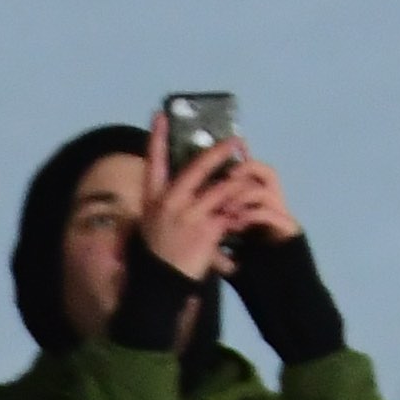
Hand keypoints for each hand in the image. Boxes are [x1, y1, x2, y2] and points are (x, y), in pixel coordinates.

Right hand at [133, 136, 268, 288]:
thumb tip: (176, 185)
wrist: (161, 284)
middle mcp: (170, 202)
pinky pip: (229, 213)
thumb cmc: (156, 254)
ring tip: (250, 174)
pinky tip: (248, 209)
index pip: (153, 162)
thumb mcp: (149, 224)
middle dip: (218, 152)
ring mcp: (189, 215)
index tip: (161, 114)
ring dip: (238, 183)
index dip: (158, 137)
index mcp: (152, 199)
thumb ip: (163, 203)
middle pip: (197, 168)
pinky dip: (239, 210)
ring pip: (221, 189)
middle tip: (234, 141)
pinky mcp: (206, 230)